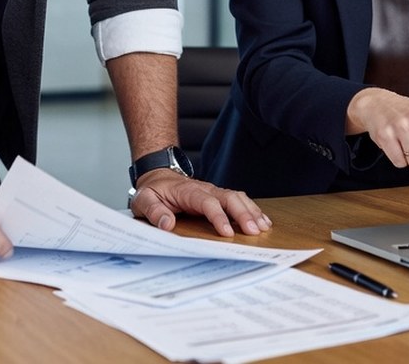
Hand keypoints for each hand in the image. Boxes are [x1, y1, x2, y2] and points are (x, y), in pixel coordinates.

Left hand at [129, 169, 271, 237]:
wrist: (158, 176)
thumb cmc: (153, 191)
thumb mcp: (144, 200)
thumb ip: (154, 211)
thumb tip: (166, 224)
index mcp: (188, 191)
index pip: (207, 202)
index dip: (219, 217)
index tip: (227, 233)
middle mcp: (206, 189)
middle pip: (229, 197)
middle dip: (243, 214)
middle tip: (254, 232)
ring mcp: (214, 192)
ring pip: (238, 197)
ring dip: (252, 211)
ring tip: (263, 227)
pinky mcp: (219, 197)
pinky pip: (239, 200)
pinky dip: (252, 210)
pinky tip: (263, 221)